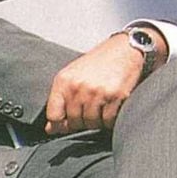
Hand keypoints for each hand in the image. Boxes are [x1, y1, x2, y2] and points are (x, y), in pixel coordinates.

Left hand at [43, 30, 164, 134]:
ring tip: (102, 107)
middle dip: (82, 121)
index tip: (65, 125)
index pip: (54, 115)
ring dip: (97, 121)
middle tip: (90, 111)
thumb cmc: (99, 62)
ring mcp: (97, 92)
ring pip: (92, 123)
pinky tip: (112, 107)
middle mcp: (78, 87)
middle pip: (74, 122)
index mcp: (64, 81)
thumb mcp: (73, 75)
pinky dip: (110, 120)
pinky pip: (108, 121)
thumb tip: (51, 128)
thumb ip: (60, 100)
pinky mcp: (115, 96)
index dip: (59, 125)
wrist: (125, 49)